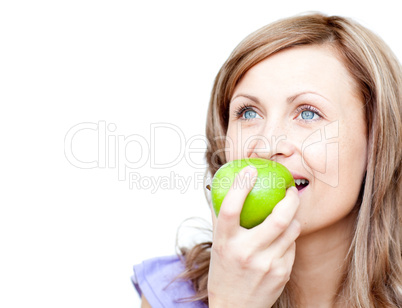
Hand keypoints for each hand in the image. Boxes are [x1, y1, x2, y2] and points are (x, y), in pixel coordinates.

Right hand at [208, 166, 300, 307]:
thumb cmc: (225, 271)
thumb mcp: (219, 244)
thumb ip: (220, 217)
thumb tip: (219, 187)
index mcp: (225, 242)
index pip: (231, 209)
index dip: (241, 186)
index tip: (250, 170)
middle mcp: (246, 253)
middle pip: (278, 219)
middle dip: (290, 199)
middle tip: (290, 190)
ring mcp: (267, 264)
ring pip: (292, 230)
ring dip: (292, 217)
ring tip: (288, 213)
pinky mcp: (282, 273)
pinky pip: (292, 245)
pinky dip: (289, 237)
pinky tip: (282, 239)